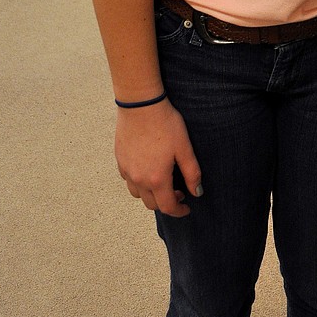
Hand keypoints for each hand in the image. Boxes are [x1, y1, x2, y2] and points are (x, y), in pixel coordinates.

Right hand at [114, 100, 202, 216]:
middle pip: (151, 204)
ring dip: (150, 194)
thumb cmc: (165, 124)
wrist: (141, 105)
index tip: (187, 207)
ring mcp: (126, 170)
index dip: (179, 211)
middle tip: (178, 191)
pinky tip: (147, 168)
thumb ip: (192, 173)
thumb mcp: (184, 148)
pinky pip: (128, 180)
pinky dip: (138, 182)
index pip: (167, 207)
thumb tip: (197, 192)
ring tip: (162, 181)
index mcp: (157, 179)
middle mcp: (138, 179)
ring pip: (137, 194)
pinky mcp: (119, 160)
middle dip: (166, 202)